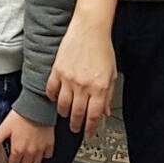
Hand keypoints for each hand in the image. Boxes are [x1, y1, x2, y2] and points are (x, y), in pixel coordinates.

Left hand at [0, 111, 54, 162]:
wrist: (37, 107)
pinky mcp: (49, 144)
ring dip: (30, 162)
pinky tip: (38, 151)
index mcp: (18, 149)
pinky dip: (42, 156)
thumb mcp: (4, 128)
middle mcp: (30, 152)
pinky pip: (47, 156)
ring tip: (26, 157)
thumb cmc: (20, 116)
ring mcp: (41, 149)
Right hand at [47, 18, 116, 133]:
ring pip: (63, 105)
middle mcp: (84, 86)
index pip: (94, 116)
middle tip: (75, 128)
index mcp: (100, 88)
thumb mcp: (112, 74)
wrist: (90, 29)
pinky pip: (51, 91)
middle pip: (77, 114)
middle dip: (76, 125)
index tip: (88, 133)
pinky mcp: (57, 71)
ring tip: (65, 115)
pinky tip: (56, 99)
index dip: (90, 128)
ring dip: (64, 113)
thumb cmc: (102, 49)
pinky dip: (53, 97)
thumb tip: (105, 112)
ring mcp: (68, 79)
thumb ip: (108, 95)